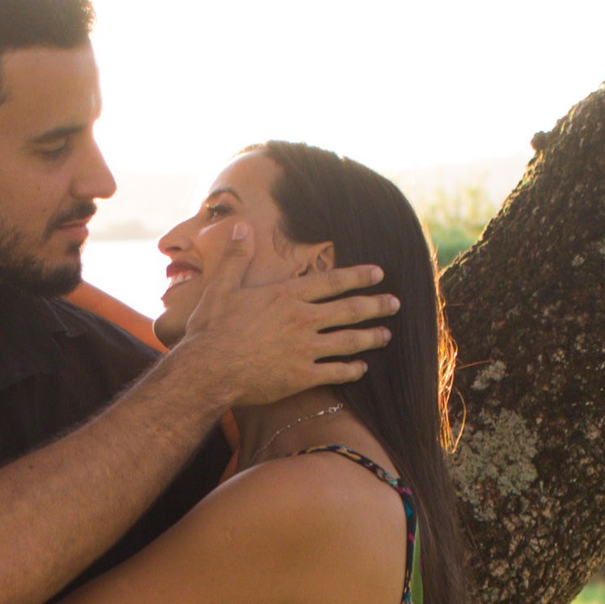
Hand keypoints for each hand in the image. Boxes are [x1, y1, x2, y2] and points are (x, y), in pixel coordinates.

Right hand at [174, 224, 398, 407]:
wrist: (208, 369)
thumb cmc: (211, 329)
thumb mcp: (221, 287)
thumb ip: (236, 257)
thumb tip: (241, 227)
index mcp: (286, 296)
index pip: (331, 281)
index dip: (357, 276)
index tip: (378, 273)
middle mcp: (302, 319)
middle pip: (348, 310)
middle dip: (375, 305)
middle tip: (395, 304)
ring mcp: (304, 349)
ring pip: (348, 341)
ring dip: (370, 337)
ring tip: (387, 335)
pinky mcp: (301, 376)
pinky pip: (335, 372)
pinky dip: (351, 370)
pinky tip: (362, 368)